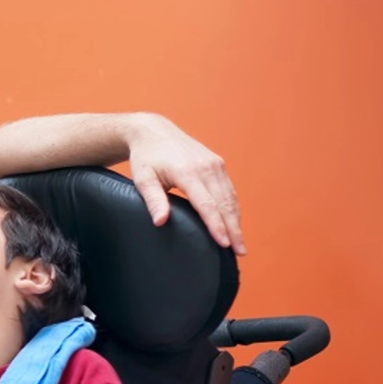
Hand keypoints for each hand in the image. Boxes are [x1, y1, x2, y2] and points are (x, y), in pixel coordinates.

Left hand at [125, 114, 244, 254]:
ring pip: (230, 197)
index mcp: (188, 171)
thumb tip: (161, 222)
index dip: (216, 226)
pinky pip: (229, 190)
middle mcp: (206, 166)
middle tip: (239, 252)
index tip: (224, 244)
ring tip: (239, 243)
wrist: (154, 131)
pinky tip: (234, 224)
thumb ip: (153, 200)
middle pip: (224, 203)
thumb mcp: (142, 179)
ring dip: (236, 221)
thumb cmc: (146, 158)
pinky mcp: (218, 164)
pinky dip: (233, 208)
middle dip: (233, 229)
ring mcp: (215, 164)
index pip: (206, 204)